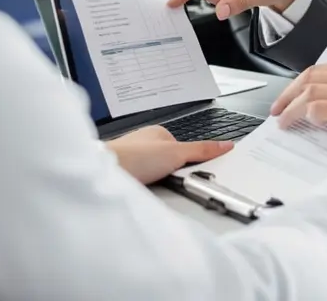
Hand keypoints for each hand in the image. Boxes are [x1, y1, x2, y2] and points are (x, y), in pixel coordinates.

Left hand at [106, 126, 233, 184]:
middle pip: (172, 163)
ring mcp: (135, 161)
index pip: (185, 148)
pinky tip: (149, 193)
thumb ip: (201, 150)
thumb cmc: (132, 156)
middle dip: (177, 174)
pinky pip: (147, 185)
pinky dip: (150, 190)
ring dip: (162, 183)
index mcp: (158, 133)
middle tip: (178, 181)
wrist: (102, 172)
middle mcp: (145, 145)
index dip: (192, 162)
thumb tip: (224, 145)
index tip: (200, 173)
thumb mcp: (176, 152)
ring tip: (161, 188)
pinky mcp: (128, 177)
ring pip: (159, 176)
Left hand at [271, 58, 326, 131]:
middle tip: (277, 109)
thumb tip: (321, 104)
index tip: (285, 98)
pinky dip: (307, 114)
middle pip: (309, 78)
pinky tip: (305, 123)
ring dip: (291, 107)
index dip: (296, 85)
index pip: (317, 70)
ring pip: (310, 92)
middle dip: (287, 95)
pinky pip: (320, 107)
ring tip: (284, 120)